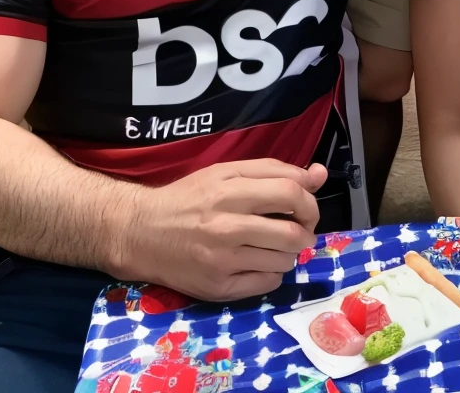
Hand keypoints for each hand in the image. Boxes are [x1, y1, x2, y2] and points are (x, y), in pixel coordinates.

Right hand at [118, 160, 327, 301]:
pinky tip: (257, 262)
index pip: (291, 193)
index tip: (305, 207)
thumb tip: (319, 174)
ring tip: (274, 246)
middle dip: (306, 231)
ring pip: (285, 261)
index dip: (309, 201)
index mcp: (230, 191)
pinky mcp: (217, 287)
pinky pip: (268, 283)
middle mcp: (227, 227)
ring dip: (289, 253)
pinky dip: (272, 272)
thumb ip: (274, 171)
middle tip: (298, 230)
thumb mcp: (226, 173)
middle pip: (293, 233)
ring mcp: (222, 261)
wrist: (140, 232)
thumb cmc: (187, 199)